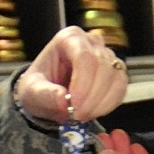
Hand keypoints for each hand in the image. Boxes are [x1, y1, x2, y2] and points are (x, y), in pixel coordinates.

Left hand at [14, 25, 128, 124]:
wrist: (48, 94)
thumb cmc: (39, 86)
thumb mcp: (31, 90)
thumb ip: (44, 94)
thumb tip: (63, 100)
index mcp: (69, 38)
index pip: (84, 56)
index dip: (83, 83)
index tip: (74, 105)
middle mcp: (91, 42)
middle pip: (103, 66)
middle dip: (92, 96)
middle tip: (77, 115)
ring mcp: (106, 56)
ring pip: (116, 77)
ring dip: (101, 102)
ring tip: (83, 115)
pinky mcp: (115, 72)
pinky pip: (121, 88)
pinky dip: (109, 104)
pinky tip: (94, 112)